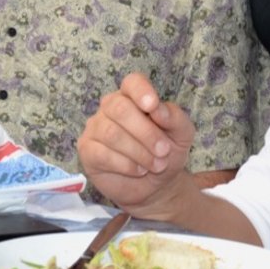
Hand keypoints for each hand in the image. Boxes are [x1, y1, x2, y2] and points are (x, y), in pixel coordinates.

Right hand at [77, 72, 195, 218]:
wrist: (156, 186)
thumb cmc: (166, 153)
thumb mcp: (182, 135)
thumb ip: (174, 118)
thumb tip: (158, 110)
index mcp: (134, 97)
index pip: (132, 83)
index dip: (141, 91)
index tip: (152, 106)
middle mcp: (111, 107)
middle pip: (119, 108)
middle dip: (146, 132)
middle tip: (163, 151)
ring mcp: (96, 127)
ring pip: (111, 133)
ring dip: (139, 152)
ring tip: (156, 165)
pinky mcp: (87, 150)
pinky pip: (101, 153)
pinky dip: (125, 164)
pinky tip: (139, 170)